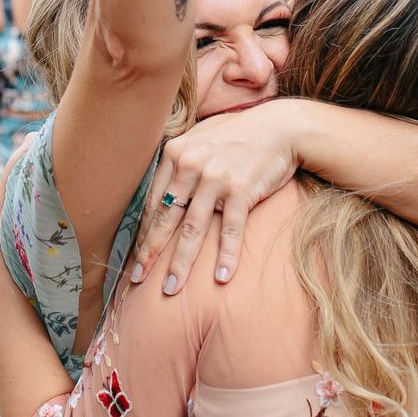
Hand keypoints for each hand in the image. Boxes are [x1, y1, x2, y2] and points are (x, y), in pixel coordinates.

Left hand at [131, 101, 299, 293]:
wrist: (280, 126)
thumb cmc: (239, 134)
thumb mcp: (201, 139)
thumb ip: (179, 161)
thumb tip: (160, 193)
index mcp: (175, 153)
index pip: (152, 200)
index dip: (143, 231)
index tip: (137, 254)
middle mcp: (190, 165)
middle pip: (165, 218)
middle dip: (151, 252)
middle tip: (139, 279)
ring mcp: (215, 178)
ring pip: (192, 229)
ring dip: (181, 263)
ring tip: (172, 289)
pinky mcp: (241, 190)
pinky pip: (229, 229)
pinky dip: (226, 255)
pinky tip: (221, 277)